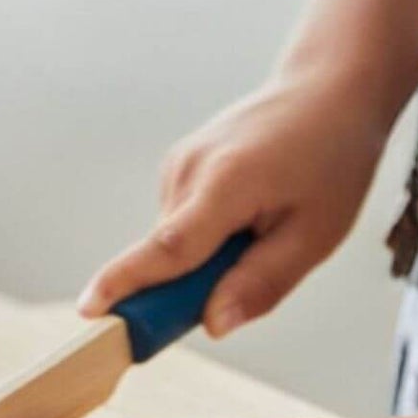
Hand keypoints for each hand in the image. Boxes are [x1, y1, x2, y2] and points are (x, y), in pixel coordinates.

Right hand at [77, 72, 388, 336]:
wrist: (325, 91)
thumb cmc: (330, 161)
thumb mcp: (315, 234)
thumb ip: (261, 282)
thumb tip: (213, 326)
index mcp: (226, 184)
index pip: (166, 246)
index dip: (125, 283)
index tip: (87, 310)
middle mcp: (188, 169)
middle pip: (168, 254)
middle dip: (196, 284)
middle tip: (259, 262)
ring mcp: (178, 163)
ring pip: (176, 241)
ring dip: (208, 256)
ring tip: (266, 223)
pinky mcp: (178, 164)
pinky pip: (181, 222)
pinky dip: (206, 234)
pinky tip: (249, 208)